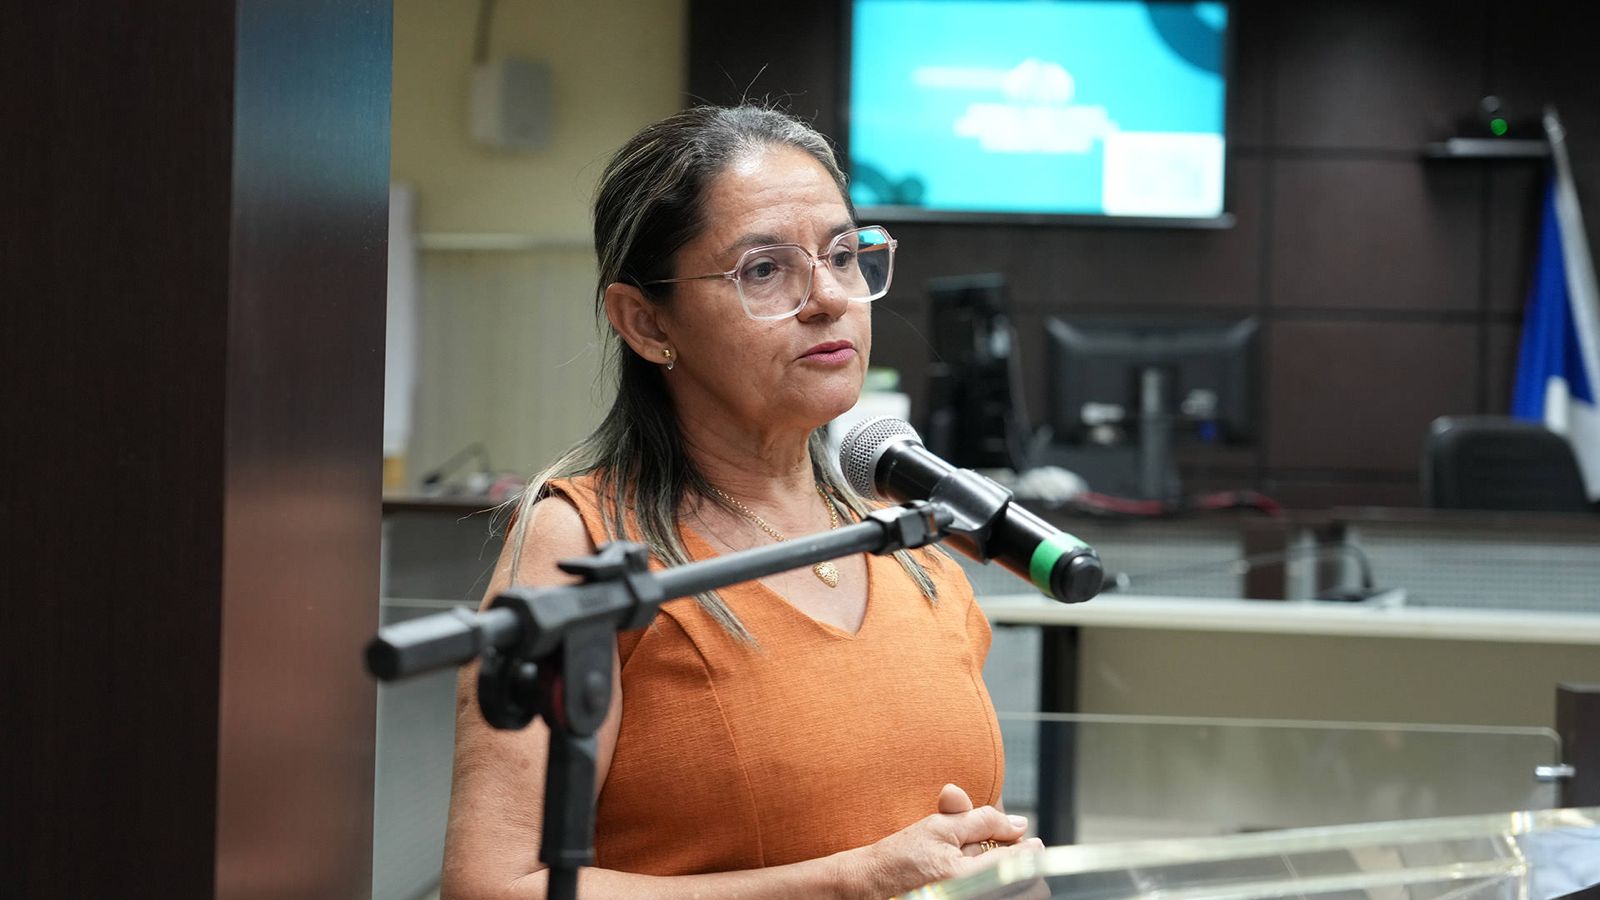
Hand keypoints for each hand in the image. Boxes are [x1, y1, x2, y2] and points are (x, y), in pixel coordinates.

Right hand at [856, 784, 1043, 896]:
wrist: (871, 886)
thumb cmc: (903, 854)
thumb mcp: (939, 827)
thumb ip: (982, 820)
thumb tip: (1019, 823)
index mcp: (963, 875)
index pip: (1016, 862)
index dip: (1029, 850)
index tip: (1034, 843)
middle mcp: (967, 894)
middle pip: (1021, 886)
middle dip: (1021, 866)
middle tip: (1011, 852)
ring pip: (1009, 893)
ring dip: (1008, 876)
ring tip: (989, 864)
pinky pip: (992, 896)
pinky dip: (993, 885)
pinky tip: (980, 876)